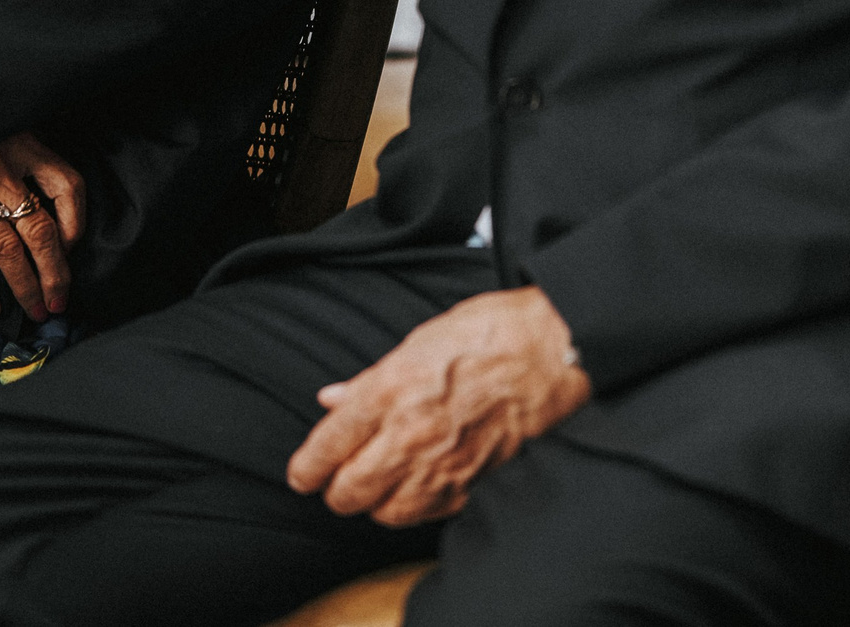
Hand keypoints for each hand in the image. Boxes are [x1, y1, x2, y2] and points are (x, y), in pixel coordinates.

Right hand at [0, 132, 84, 320]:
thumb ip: (20, 158)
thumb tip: (51, 208)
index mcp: (19, 144)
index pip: (66, 185)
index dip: (75, 223)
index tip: (72, 247)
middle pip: (40, 229)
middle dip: (55, 272)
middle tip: (59, 300)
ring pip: (7, 249)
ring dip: (25, 286)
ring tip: (35, 310)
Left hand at [285, 286, 591, 526]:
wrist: (549, 353)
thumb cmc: (486, 335)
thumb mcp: (415, 342)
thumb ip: (369, 380)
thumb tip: (332, 399)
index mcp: (389, 390)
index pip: (329, 445)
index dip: (307, 468)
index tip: (301, 476)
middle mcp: (410, 433)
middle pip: (350, 490)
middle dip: (335, 492)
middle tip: (332, 483)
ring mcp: (443, 463)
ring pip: (386, 511)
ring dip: (373, 504)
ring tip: (373, 489)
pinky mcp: (473, 482)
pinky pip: (428, 513)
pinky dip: (413, 509)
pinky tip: (412, 492)